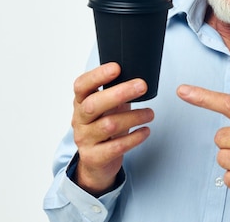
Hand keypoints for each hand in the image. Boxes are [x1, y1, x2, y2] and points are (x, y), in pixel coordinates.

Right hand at [71, 62, 153, 195]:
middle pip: (93, 104)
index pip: (82, 86)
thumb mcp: (107, 107)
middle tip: (142, 86)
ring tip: (150, 113)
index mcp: (81, 102)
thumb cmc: (104, 126)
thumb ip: (116, 91)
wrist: (95, 161)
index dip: (97, 76)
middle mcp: (80, 120)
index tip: (117, 67)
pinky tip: (145, 131)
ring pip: (108, 126)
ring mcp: (85, 139)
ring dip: (134, 117)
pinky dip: (134, 138)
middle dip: (119, 93)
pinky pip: (116, 147)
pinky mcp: (94, 157)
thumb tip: (139, 74)